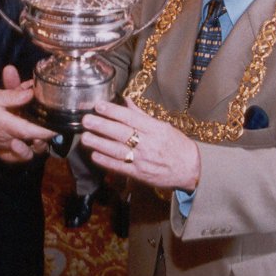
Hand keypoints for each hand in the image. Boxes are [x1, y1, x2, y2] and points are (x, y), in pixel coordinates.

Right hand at [0, 65, 53, 161]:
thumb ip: (11, 95)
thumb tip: (31, 92)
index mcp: (6, 125)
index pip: (33, 131)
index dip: (49, 130)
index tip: (61, 124)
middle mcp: (9, 139)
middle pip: (35, 143)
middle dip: (46, 136)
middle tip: (50, 123)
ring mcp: (7, 148)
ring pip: (30, 152)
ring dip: (38, 145)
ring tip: (40, 132)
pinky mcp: (3, 152)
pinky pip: (18, 157)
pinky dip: (26, 152)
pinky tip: (27, 141)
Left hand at [81, 98, 199, 191]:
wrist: (190, 170)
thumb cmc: (177, 145)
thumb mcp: (163, 126)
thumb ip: (142, 115)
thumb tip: (126, 101)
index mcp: (155, 129)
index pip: (131, 118)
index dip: (113, 111)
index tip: (99, 105)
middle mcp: (148, 144)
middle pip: (121, 133)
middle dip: (101, 125)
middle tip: (86, 120)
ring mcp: (143, 160)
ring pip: (117, 150)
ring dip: (99, 143)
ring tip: (85, 137)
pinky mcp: (139, 174)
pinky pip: (120, 167)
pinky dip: (106, 161)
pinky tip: (94, 155)